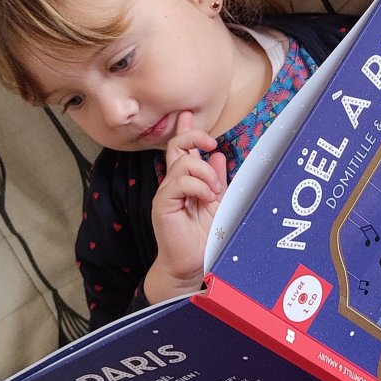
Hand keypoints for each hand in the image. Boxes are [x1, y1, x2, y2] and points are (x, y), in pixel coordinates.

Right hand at [144, 111, 226, 302]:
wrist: (193, 264)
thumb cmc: (204, 237)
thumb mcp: (218, 202)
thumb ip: (216, 179)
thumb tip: (216, 156)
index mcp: (186, 182)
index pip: (182, 149)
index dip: (185, 130)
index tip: (189, 115)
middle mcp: (173, 184)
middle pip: (176, 147)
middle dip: (192, 135)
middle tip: (211, 141)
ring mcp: (166, 194)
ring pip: (182, 164)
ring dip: (204, 174)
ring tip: (214, 192)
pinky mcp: (163, 205)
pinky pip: (178, 183)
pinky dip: (197, 186)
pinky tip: (207, 197)